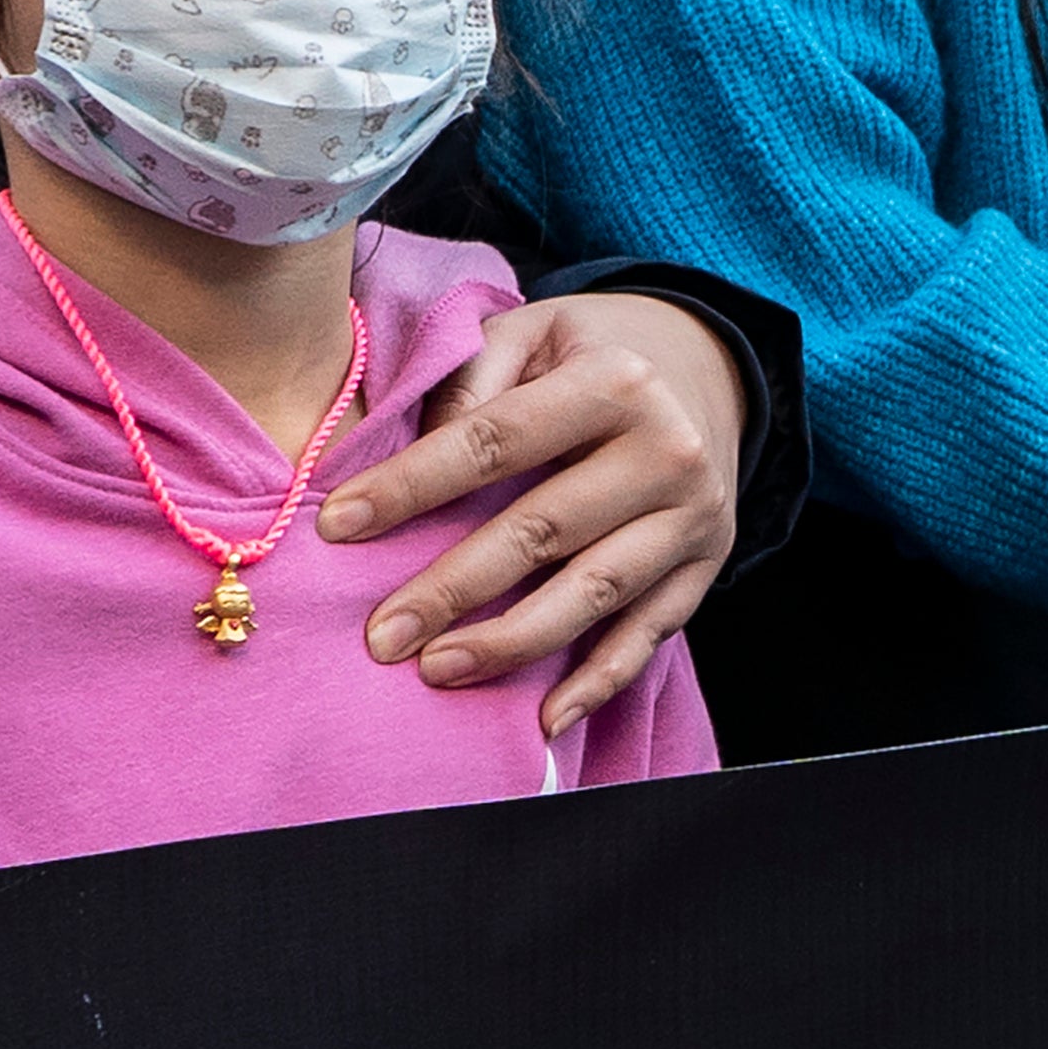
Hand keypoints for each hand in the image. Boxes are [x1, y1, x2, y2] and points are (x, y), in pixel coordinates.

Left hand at [314, 291, 745, 727]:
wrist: (711, 371)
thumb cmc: (595, 352)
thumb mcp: (536, 329)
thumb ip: (473, 376)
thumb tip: (408, 451)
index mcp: (616, 381)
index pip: (494, 441)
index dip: (412, 486)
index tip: (336, 525)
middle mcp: (666, 450)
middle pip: (541, 530)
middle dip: (451, 587)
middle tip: (381, 635)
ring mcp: (692, 516)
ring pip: (594, 592)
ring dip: (511, 641)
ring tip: (437, 670)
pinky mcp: (706, 565)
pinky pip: (650, 633)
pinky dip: (599, 682)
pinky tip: (545, 719)